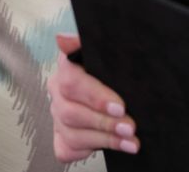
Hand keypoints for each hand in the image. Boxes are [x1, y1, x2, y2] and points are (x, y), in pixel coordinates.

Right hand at [47, 33, 140, 161]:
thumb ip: (92, 43)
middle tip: (129, 127)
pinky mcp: (62, 137)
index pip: (71, 81)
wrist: (115, 90)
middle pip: (70, 112)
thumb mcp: (109, 53)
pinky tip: (114, 146)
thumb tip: (63, 38)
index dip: (95, 96)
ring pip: (72, 134)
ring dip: (104, 139)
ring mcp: (58, 116)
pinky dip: (90, 150)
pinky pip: (67, 149)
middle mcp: (58, 92)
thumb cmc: (112, 70)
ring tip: (130, 140)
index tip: (120, 106)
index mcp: (67, 68)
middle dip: (104, 122)